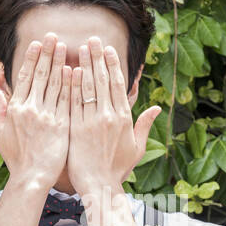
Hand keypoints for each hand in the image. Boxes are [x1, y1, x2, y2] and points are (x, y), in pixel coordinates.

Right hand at [0, 34, 70, 186]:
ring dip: (61, 62)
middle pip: (41, 75)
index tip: (38, 44)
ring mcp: (47, 115)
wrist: (32, 178)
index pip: (26, 77)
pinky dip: (72, 84)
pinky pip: (68, 99)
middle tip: (53, 36)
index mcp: (16, 109)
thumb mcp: (1, 135)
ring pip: (56, 84)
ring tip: (67, 46)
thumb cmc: (17, 159)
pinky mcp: (62, 124)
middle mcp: (31, 108)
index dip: (32, 59)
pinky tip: (77, 70)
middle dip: (47, 53)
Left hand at [65, 36, 160, 193]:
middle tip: (92, 39)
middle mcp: (108, 116)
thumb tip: (157, 107)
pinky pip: (73, 102)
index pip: (118, 85)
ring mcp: (91, 121)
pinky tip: (68, 70)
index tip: (108, 49)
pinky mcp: (75, 128)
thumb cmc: (117, 169)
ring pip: (88, 87)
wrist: (98, 185)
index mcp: (124, 118)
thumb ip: (145, 125)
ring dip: (84, 65)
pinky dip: (71, 85)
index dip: (113, 64)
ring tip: (80, 48)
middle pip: (103, 80)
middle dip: (97, 57)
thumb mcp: (137, 147)